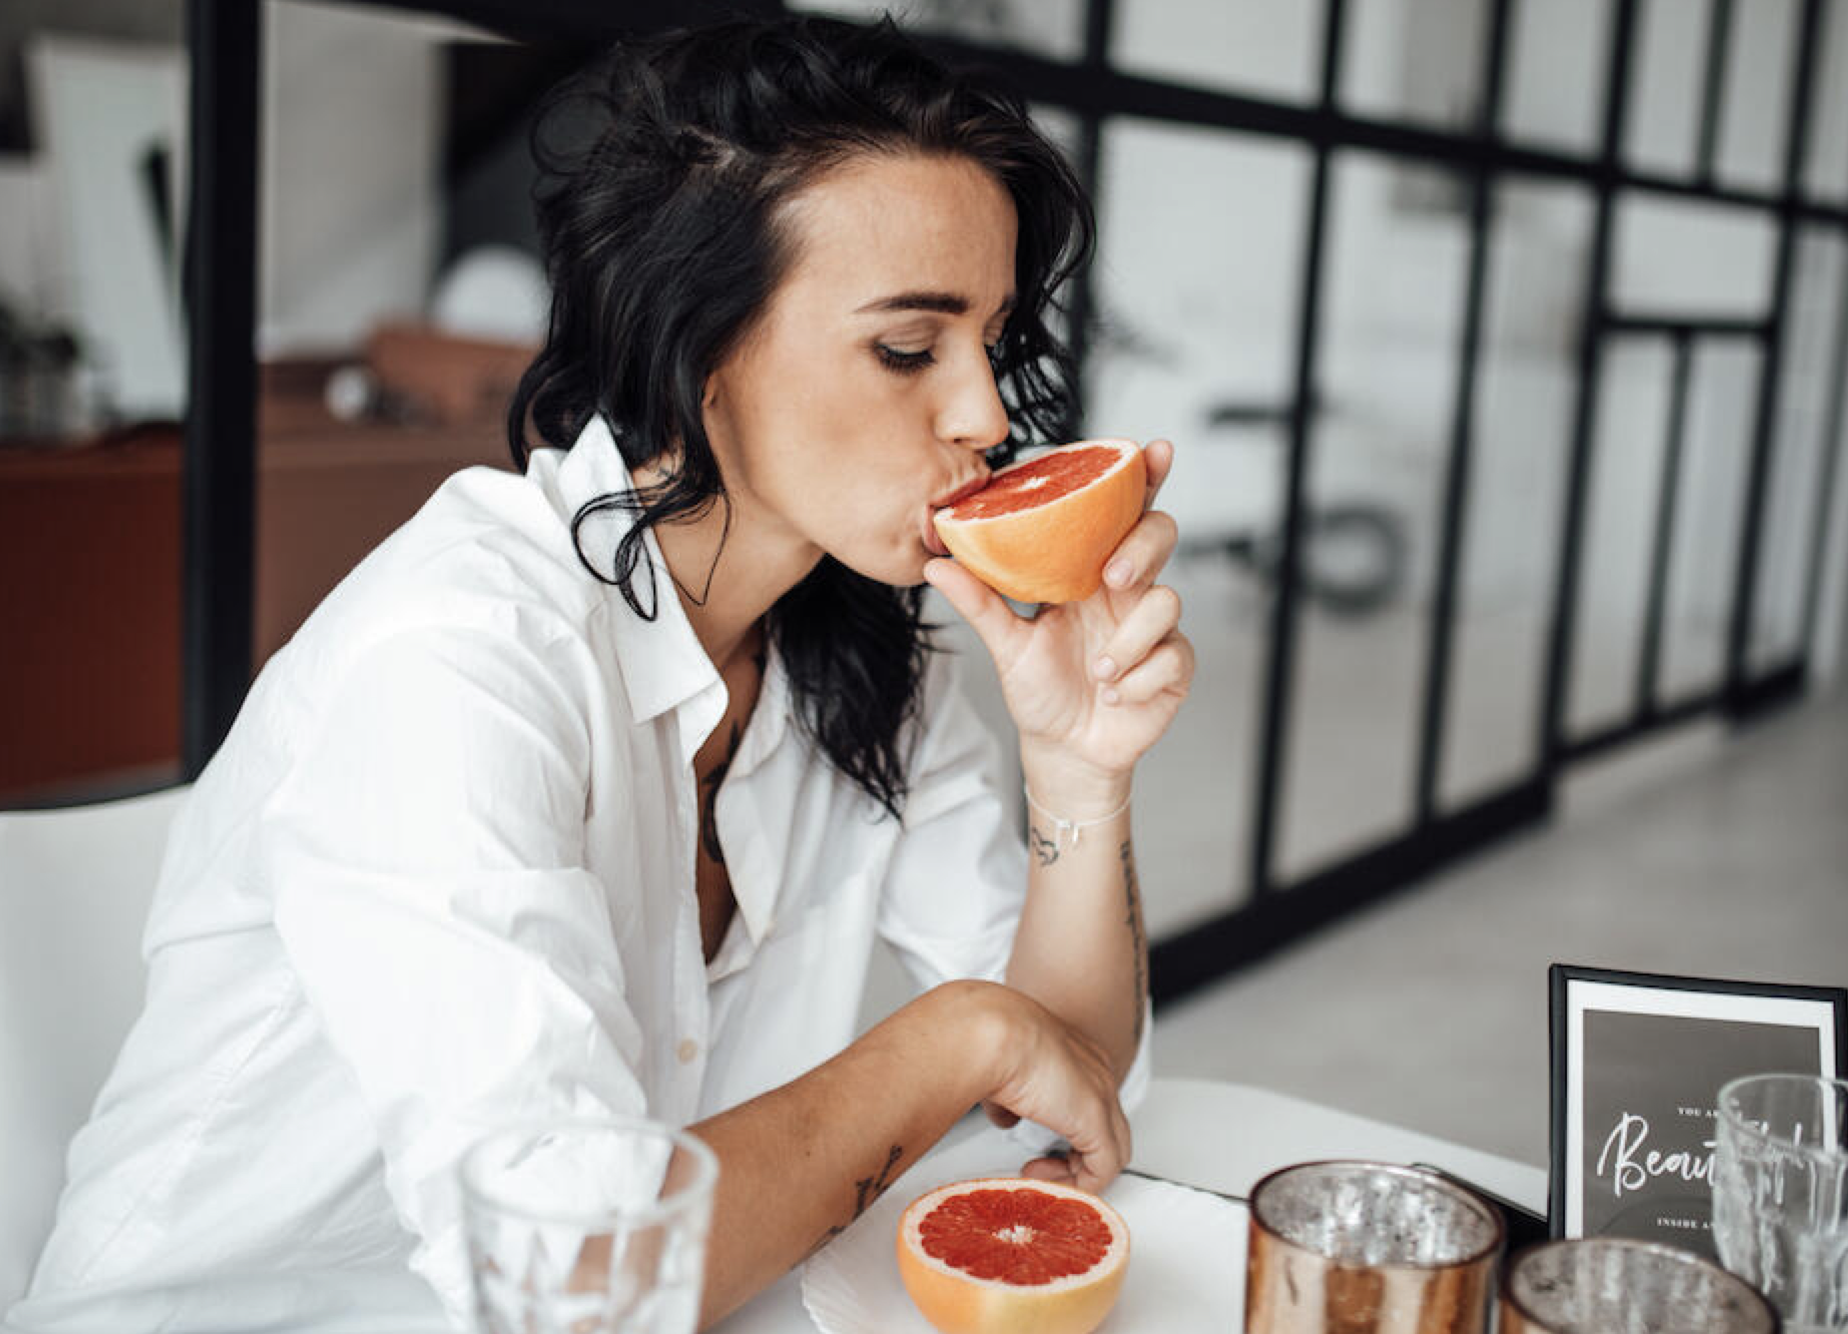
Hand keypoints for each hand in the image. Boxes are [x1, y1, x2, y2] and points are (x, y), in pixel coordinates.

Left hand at [924, 439, 1193, 790]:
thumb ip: (979, 602)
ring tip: (1097, 671)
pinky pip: (1171, 656)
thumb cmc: (1040, 690)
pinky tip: (1114, 695)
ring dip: (1128, 639)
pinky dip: (1138, 679)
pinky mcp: (1174, 666)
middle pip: (1158, 535)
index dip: (1142, 479)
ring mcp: (1155, 628)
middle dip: (1141, 548)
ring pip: (1167, 601)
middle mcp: (1127, 591)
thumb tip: (937, 562)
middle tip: (1112, 578)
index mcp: (1090, 571)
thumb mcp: (1005, 644)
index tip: (1152, 450)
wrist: (1062, 751)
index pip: (1121, 513)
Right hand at [931, 980, 1131, 1192]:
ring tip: (1040, 1177)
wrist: (990, 1031)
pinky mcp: (1096, 1119)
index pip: (1087, 1102)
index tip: (1037, 1147)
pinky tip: (1048, 1185)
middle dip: (1074, 1156)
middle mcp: (1096, 1073)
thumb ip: (1010, 1097)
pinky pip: (1104, 1169)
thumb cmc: (988, 1038)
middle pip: (1107, 1128)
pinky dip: (1079, 1185)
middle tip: (1039, 1167)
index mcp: (1075, 1055)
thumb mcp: (1000, 1071)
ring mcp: (1101, 1095)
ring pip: (1112, 1150)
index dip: (1065, 1131)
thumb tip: (1005, 1116)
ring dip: (1076, 1173)